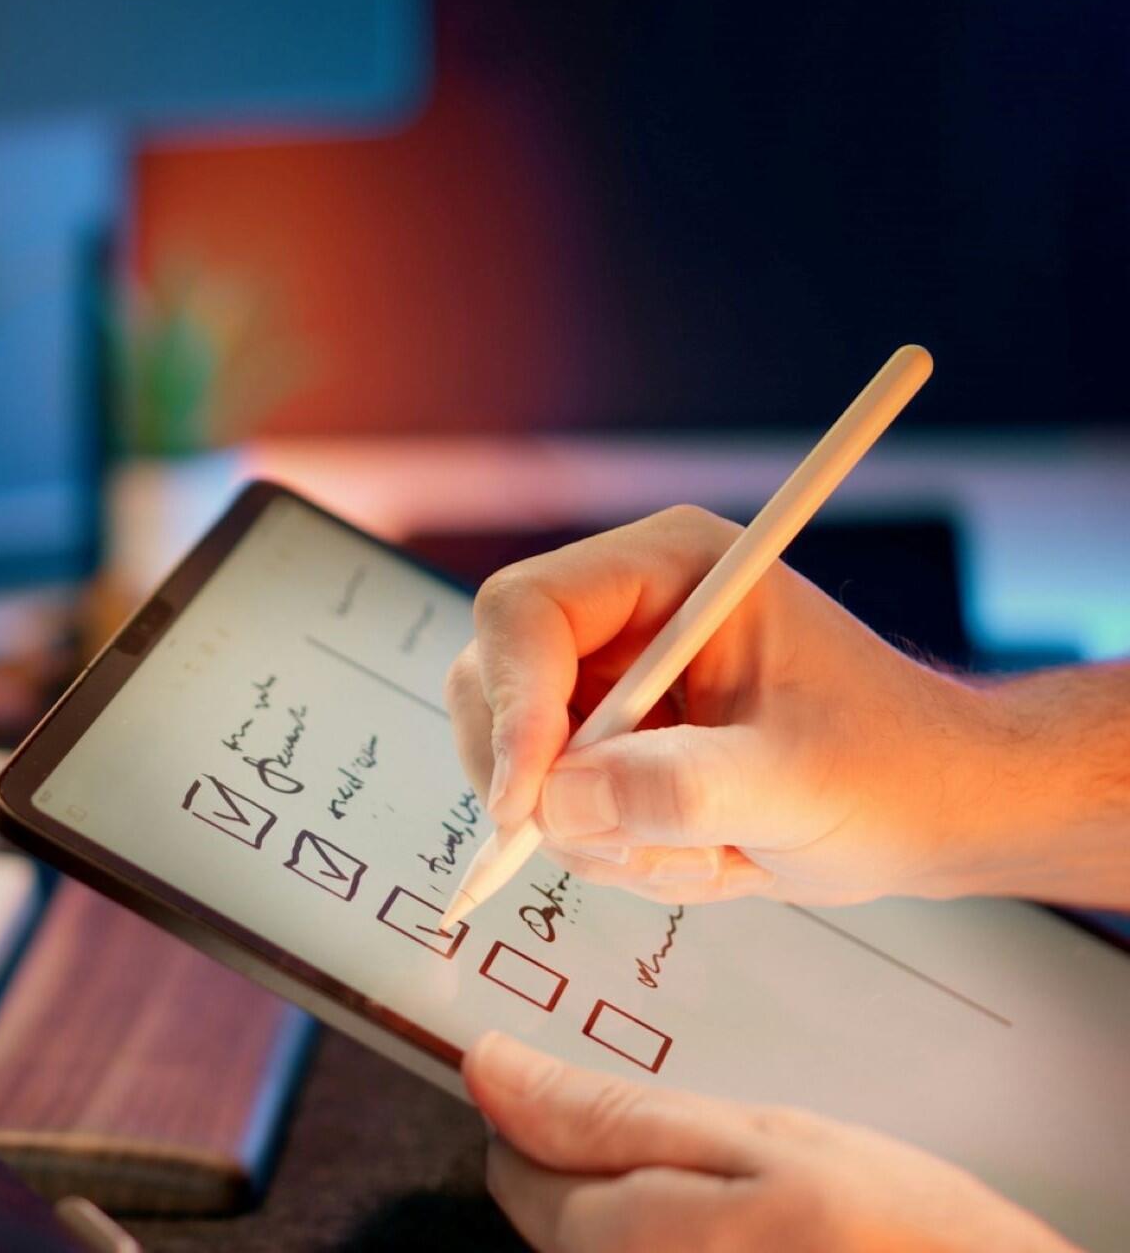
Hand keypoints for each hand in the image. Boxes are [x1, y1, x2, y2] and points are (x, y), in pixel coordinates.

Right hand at [444, 505, 1017, 905]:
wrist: (928, 809)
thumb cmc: (891, 769)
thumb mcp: (795, 784)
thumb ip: (679, 790)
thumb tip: (559, 803)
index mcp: (668, 569)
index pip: (527, 611)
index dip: (513, 702)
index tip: (529, 799)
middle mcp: (621, 612)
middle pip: (495, 682)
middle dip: (546, 782)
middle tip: (623, 845)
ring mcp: (606, 678)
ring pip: (514, 757)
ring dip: (591, 832)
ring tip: (703, 851)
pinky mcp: (605, 738)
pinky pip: (548, 803)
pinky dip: (605, 849)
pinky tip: (693, 853)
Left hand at [464, 1032, 1073, 1252]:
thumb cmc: (906, 1239)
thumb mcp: (759, 1140)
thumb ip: (608, 1112)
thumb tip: (489, 1068)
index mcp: (615, 1244)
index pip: (512, 1166)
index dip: (556, 1110)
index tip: (621, 1093)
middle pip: (560, 1213)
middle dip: (618, 1162)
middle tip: (726, 1149)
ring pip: (615, 1242)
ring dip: (663, 1204)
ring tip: (766, 1201)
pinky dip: (699, 1238)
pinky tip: (772, 1237)